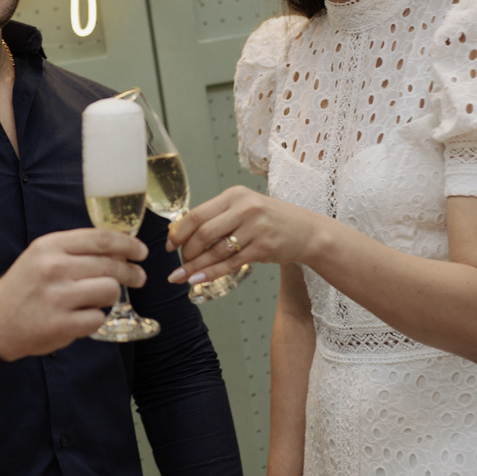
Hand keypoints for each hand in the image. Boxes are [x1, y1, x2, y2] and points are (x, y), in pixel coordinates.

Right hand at [0, 228, 147, 360]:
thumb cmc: (25, 286)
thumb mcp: (42, 256)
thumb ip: (75, 249)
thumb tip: (120, 249)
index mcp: (49, 246)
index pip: (100, 239)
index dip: (127, 244)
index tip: (141, 251)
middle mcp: (53, 268)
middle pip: (110, 265)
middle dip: (131, 272)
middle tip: (139, 277)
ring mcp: (57, 297)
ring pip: (110, 291)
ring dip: (111, 295)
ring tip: (100, 298)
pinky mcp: (60, 325)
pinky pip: (98, 318)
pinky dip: (96, 318)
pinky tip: (83, 317)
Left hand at [165, 186, 319, 283]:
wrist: (306, 230)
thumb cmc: (270, 220)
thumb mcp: (244, 207)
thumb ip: (217, 217)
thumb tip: (181, 233)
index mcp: (235, 195)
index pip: (197, 214)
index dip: (179, 232)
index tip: (169, 245)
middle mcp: (244, 208)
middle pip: (203, 232)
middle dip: (186, 251)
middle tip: (180, 263)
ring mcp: (255, 228)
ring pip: (215, 251)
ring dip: (195, 266)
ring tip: (181, 277)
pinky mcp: (263, 248)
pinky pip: (230, 264)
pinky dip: (211, 273)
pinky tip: (198, 279)